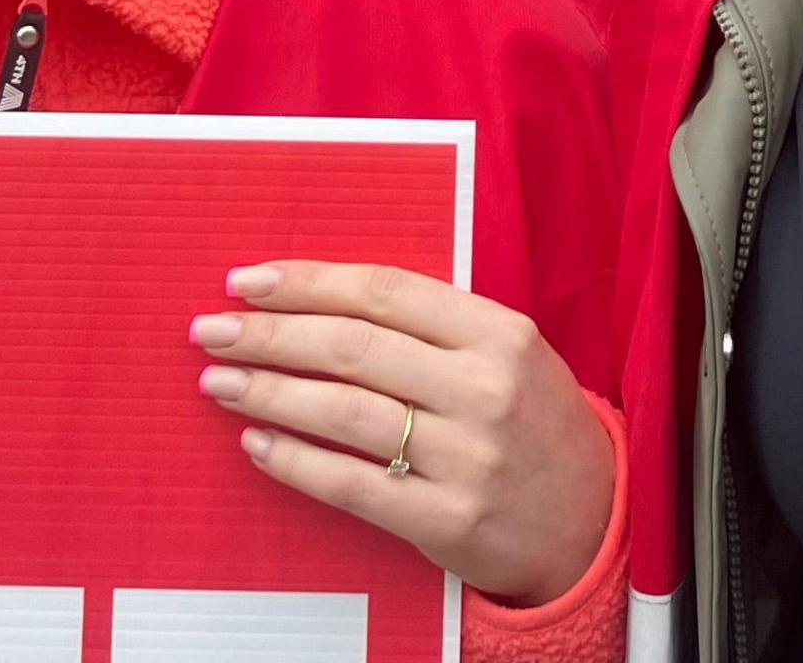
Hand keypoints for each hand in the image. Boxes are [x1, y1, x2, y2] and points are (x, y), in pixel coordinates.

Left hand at [191, 261, 612, 604]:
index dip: (308, 283)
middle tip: (210, 330)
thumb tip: (318, 302)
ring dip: (269, 393)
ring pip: (344, 412)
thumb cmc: (533, 423)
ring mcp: (467, 458)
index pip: (384, 293)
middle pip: (352, 348)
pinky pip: (352, 485)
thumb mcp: (508, 354)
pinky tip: (258, 444)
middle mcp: (485, 390)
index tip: (248, 282)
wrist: (592, 519)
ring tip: (220, 382)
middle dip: (269, 335)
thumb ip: (432, 326)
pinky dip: (296, 462)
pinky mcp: (447, 520)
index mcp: (500, 333)